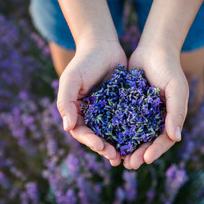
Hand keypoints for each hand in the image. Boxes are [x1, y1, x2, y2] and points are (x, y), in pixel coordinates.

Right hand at [57, 39, 126, 165]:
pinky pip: (125, 121)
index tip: (100, 147)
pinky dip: (130, 132)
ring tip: (126, 157)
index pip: (81, 131)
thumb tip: (67, 127)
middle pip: (96, 136)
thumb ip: (65, 102)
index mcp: (76, 111)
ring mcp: (106, 111)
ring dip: (117, 145)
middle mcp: (90, 114)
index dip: (90, 141)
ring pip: (111, 133)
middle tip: (115, 157)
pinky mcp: (121, 106)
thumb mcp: (71, 80)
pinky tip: (138, 139)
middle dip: (104, 148)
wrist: (103, 46)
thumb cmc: (84, 62)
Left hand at [124, 43, 188, 168]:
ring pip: (133, 135)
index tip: (146, 159)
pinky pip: (121, 121)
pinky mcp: (127, 106)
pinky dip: (116, 131)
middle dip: (139, 154)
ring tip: (117, 158)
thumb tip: (176, 138)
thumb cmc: (169, 69)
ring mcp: (141, 113)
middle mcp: (155, 119)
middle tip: (129, 165)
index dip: (156, 151)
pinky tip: (107, 139)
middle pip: (147, 142)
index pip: (164, 140)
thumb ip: (176, 112)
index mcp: (169, 118)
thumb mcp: (176, 89)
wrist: (153, 50)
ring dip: (126, 148)